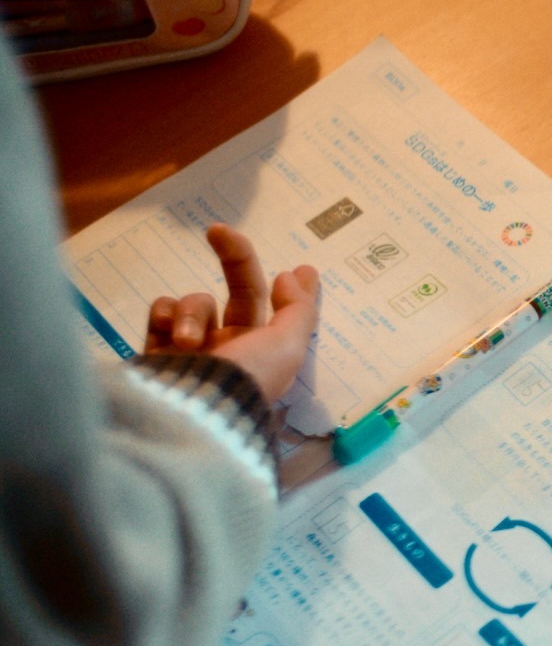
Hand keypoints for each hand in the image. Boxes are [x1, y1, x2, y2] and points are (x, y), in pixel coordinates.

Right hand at [146, 224, 319, 400]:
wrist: (182, 414)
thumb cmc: (243, 379)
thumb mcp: (288, 346)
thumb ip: (297, 309)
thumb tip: (295, 275)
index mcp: (268, 355)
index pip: (286, 314)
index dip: (295, 290)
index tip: (302, 266)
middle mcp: (233, 351)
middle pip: (240, 292)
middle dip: (234, 257)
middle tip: (218, 231)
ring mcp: (192, 351)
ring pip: (196, 302)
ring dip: (193, 310)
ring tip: (188, 341)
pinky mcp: (156, 351)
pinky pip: (162, 312)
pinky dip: (165, 314)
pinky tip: (167, 335)